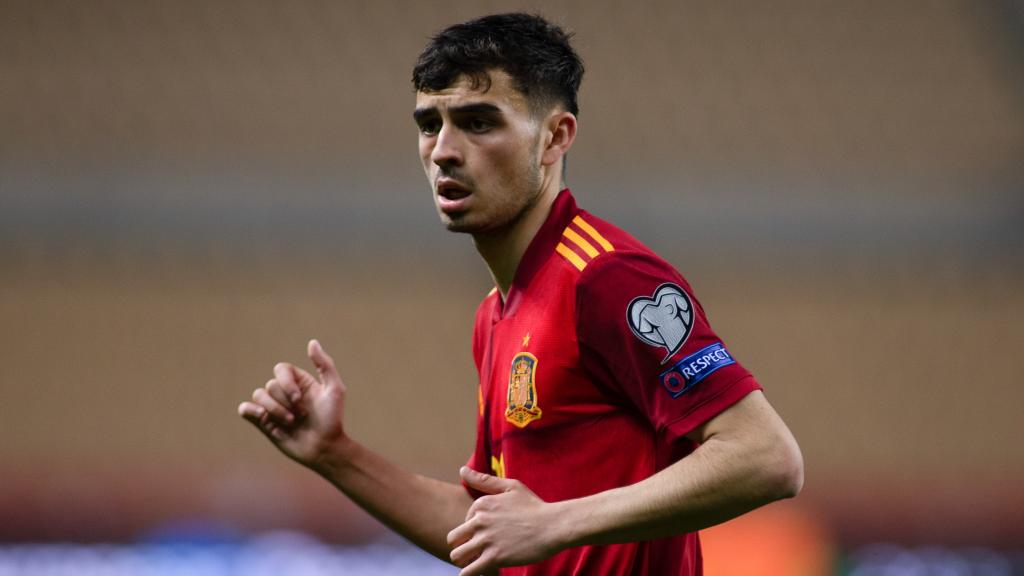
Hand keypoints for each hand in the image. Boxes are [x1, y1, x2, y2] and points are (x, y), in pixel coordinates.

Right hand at [238, 339, 346, 468]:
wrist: (324, 448)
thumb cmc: (332, 419)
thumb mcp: (335, 389)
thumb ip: (324, 365)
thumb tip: (312, 342)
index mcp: (299, 381)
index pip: (280, 369)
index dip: (286, 382)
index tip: (299, 398)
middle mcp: (284, 392)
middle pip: (271, 385)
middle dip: (285, 402)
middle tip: (302, 416)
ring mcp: (273, 406)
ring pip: (259, 395)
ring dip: (275, 410)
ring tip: (291, 423)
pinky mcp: (263, 422)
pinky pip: (245, 409)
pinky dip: (251, 411)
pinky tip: (263, 418)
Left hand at [447, 467, 563, 574]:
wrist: (554, 525)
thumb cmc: (535, 506)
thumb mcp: (511, 487)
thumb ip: (484, 480)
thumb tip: (462, 469)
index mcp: (481, 504)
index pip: (463, 522)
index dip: (474, 532)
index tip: (490, 535)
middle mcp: (480, 520)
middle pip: (453, 539)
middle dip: (462, 546)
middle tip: (476, 552)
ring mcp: (486, 539)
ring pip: (457, 556)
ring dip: (464, 561)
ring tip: (477, 562)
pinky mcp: (494, 557)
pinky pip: (468, 572)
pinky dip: (468, 574)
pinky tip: (478, 572)